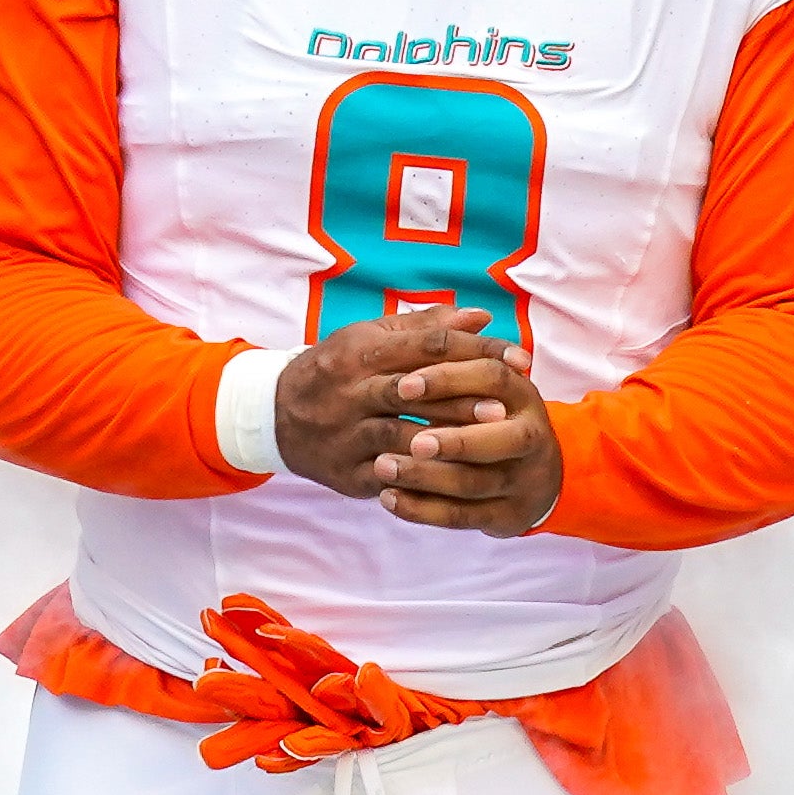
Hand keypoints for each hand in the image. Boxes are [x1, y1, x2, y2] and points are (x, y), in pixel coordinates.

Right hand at [273, 308, 509, 499]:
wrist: (274, 414)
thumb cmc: (339, 369)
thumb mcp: (372, 337)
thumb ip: (427, 327)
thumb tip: (482, 317)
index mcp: (362, 350)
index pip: (428, 344)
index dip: (477, 350)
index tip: (519, 360)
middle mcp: (350, 389)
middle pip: (412, 389)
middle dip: (462, 397)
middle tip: (506, 405)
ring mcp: (343, 432)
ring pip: (398, 435)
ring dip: (443, 439)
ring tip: (485, 442)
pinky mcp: (342, 471)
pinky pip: (383, 476)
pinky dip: (417, 477)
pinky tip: (453, 477)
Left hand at [370, 347, 560, 535]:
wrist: (536, 478)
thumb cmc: (494, 416)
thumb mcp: (484, 380)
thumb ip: (465, 350)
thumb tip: (468, 312)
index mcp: (522, 394)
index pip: (492, 379)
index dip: (449, 380)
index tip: (403, 384)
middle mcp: (531, 436)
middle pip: (498, 439)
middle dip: (450, 439)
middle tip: (406, 439)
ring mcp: (521, 480)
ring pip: (473, 482)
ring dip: (425, 477)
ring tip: (381, 466)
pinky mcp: (506, 516)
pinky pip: (461, 517)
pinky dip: (421, 510)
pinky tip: (388, 498)